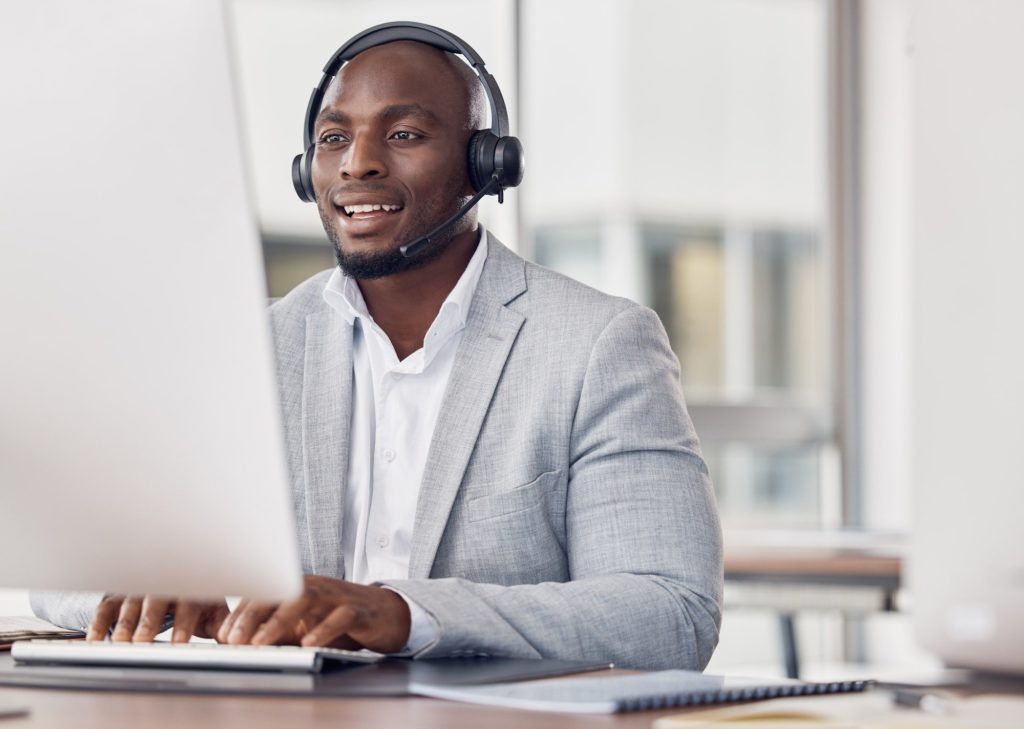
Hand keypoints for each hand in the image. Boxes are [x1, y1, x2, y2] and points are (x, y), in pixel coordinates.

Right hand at [87, 594, 229, 642]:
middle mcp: (163, 587)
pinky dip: (99, 623)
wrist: (168, 580)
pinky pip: (106, 608)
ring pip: (130, 606)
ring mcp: (139, 590)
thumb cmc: (194, 604)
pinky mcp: (117, 597)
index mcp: (190, 590)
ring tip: (121, 643)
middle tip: (143, 643)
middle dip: (149, 623)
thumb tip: (233, 638)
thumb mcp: (210, 611)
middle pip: (156, 603)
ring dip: (125, 625)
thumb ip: (220, 623)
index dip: (184, 624)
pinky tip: (94, 640)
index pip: (188, 606)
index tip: (180, 642)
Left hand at [216, 575, 410, 653]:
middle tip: (232, 640)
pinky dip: (322, 628)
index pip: (265, 595)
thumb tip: (245, 645)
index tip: (222, 635)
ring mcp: (337, 596)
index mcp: (299, 589)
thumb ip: (279, 632)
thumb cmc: (341, 618)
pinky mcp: (359, 610)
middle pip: (279, 592)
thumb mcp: (306, 626)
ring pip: (305, 599)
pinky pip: (340, 616)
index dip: (241, 614)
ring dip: (279, 620)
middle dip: (252, 616)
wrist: (387, 614)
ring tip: (260, 641)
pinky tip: (308, 642)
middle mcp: (315, 587)